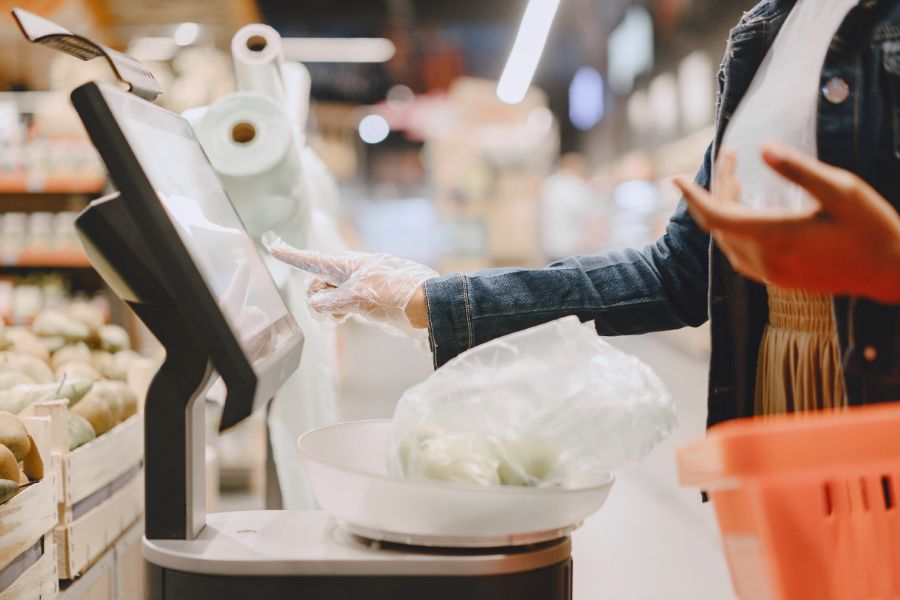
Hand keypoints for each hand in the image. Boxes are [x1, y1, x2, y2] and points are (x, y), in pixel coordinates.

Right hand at [263, 232, 436, 346]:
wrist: (427, 304)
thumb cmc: (393, 295)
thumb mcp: (355, 298)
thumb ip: (329, 301)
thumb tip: (315, 304)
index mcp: (347, 265)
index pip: (312, 260)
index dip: (291, 255)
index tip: (272, 245)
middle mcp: (352, 271)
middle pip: (319, 282)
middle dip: (316, 297)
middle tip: (330, 312)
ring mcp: (361, 284)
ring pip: (332, 294)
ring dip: (329, 307)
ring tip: (342, 317)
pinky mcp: (370, 297)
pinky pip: (345, 301)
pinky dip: (340, 310)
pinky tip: (347, 317)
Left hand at [674, 143, 899, 303]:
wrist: (893, 273)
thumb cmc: (873, 228)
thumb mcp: (841, 189)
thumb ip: (798, 170)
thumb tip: (763, 148)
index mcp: (775, 235)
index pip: (716, 215)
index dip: (692, 196)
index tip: (675, 177)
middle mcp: (765, 259)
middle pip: (720, 224)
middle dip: (716, 189)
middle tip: (729, 158)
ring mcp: (770, 273)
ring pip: (728, 240)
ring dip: (725, 209)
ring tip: (737, 178)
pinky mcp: (778, 279)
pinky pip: (740, 254)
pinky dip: (734, 230)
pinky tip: (747, 211)